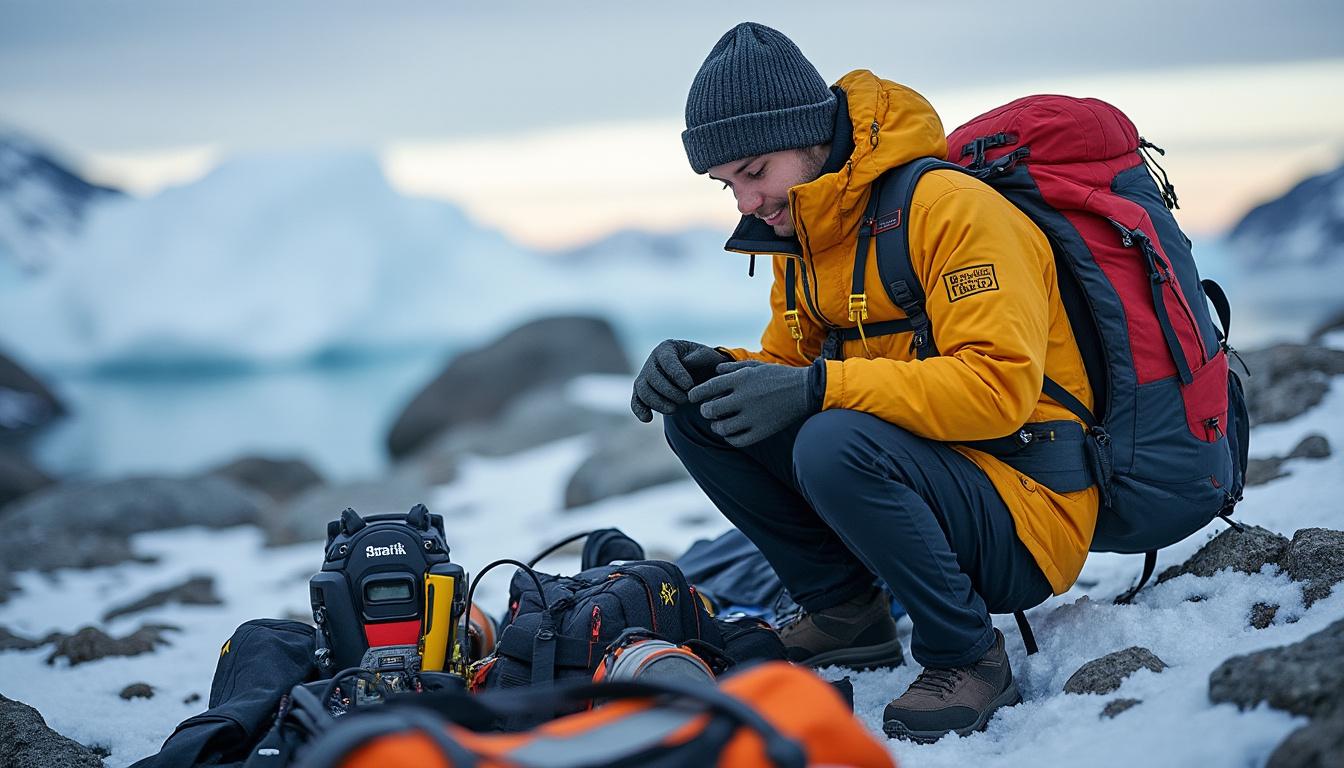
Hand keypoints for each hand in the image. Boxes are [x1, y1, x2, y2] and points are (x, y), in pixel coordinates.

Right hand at [631, 340, 730, 421]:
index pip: (667, 361)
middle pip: (652, 377)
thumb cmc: (704, 364)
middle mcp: (652, 361)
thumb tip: (685, 364)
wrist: (698, 375)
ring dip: (658, 403)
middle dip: (669, 391)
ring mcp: (644, 377)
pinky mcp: (642, 392)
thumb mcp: (708, 356)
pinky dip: (640, 410)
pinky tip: (648, 419)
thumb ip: (701, 357)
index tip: (689, 386)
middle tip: (685, 399)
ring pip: (643, 390)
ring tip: (674, 410)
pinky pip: (635, 401)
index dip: (677, 374)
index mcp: (667, 348)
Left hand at [688, 361, 819, 446]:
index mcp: (741, 379)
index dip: (694, 394)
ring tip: (720, 422)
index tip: (692, 398)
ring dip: (717, 425)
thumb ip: (732, 368)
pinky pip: (736, 440)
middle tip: (708, 410)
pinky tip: (732, 432)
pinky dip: (730, 437)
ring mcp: (753, 417)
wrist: (805, 390)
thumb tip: (715, 371)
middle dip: (705, 411)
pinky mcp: (762, 431)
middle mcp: (744, 398)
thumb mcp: (755, 366)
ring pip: (721, 428)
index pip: (706, 388)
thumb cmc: (778, 376)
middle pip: (709, 410)